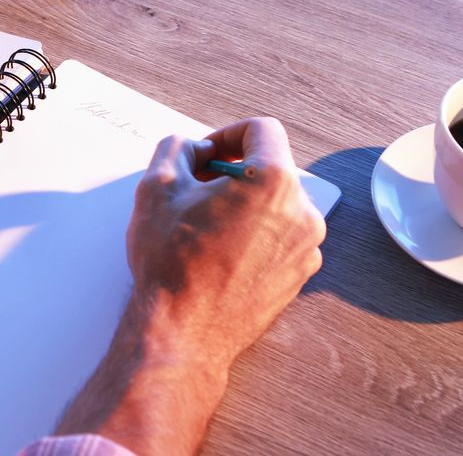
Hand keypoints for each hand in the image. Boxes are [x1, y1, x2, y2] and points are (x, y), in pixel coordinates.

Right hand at [57, 117, 325, 455]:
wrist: (183, 332)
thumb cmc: (171, 264)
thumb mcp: (156, 187)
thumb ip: (176, 148)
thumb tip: (194, 149)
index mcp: (273, 182)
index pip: (262, 130)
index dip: (227, 133)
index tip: (205, 154)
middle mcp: (302, 212)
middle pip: (270, 168)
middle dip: (233, 172)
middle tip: (195, 190)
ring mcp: (306, 248)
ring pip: (276, 204)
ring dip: (242, 204)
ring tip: (203, 226)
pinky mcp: (299, 276)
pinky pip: (280, 237)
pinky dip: (253, 234)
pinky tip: (218, 252)